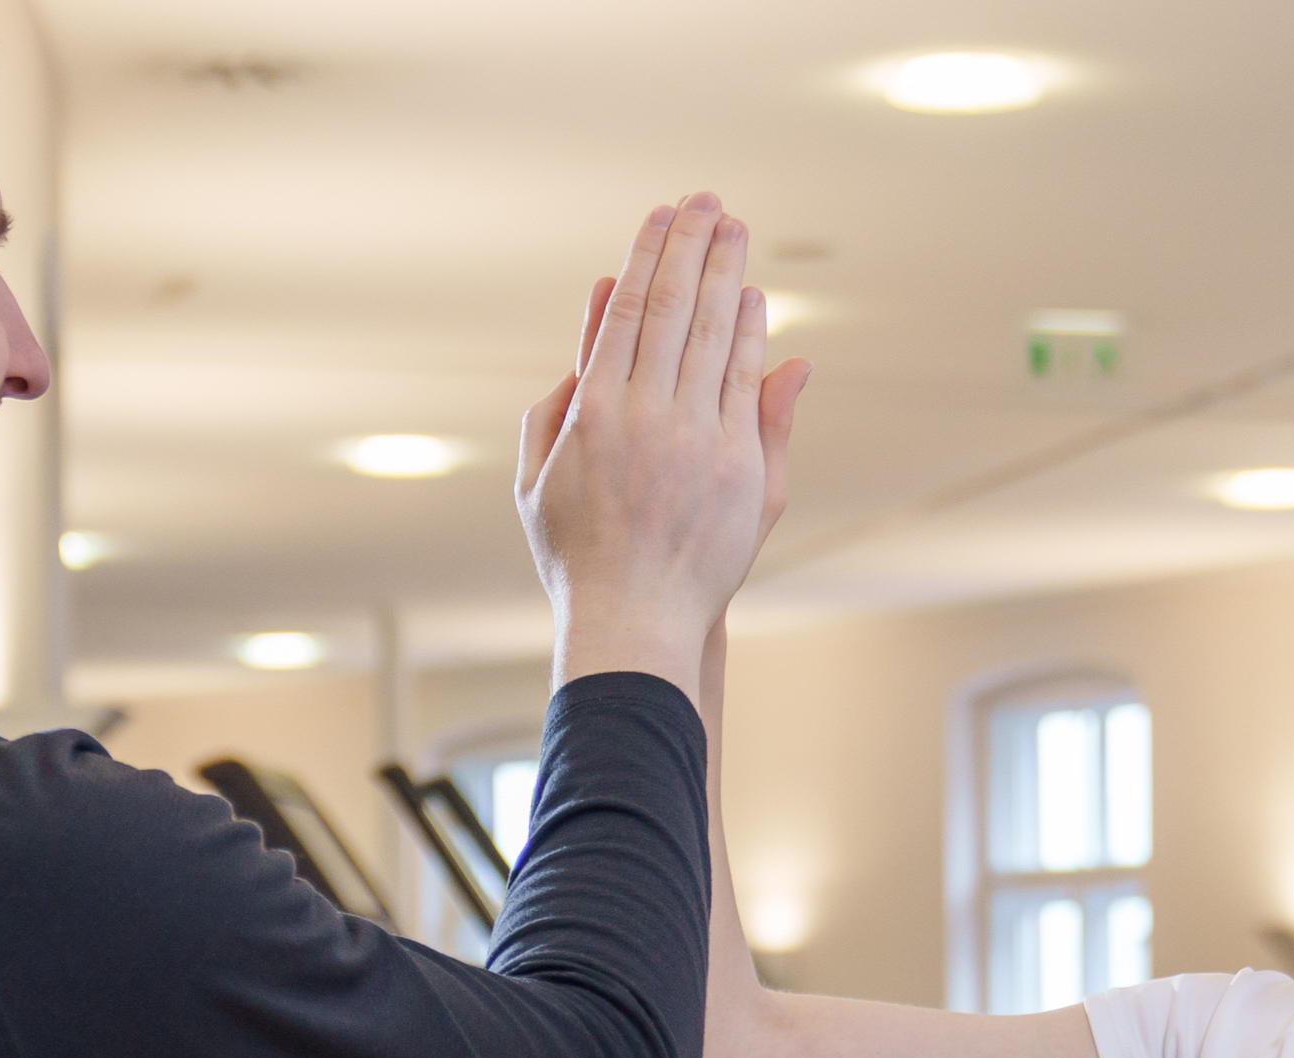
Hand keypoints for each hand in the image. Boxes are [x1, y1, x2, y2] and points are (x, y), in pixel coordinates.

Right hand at [515, 194, 809, 689]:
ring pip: (715, 336)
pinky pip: (746, 385)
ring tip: (735, 229)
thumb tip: (600, 314)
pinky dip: (752, 336)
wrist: (630, 620)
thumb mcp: (538, 469)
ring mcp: (695, 440)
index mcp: (591, 411)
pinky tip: (754, 299)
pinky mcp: (737, 467)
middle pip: (676, 309)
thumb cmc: (576, 549)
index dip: (649, 257)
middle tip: (709, 201)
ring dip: (727, 275)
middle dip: (693, 247)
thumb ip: (564, 390)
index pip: (628, 312)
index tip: (663, 215)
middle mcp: (645, 416)